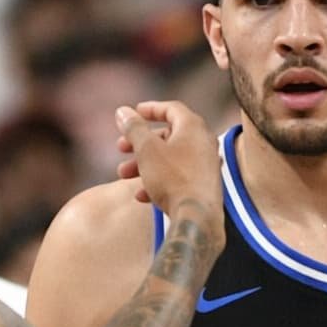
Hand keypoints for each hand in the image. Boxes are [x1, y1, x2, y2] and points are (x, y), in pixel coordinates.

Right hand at [115, 101, 221, 219]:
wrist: (198, 218)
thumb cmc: (173, 178)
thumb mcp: (146, 149)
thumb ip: (133, 128)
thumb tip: (122, 111)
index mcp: (193, 127)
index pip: (171, 109)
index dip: (150, 109)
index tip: (133, 112)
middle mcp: (204, 143)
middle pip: (168, 136)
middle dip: (140, 142)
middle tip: (120, 148)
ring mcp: (206, 166)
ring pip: (170, 159)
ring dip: (144, 164)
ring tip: (124, 175)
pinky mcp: (204, 186)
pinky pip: (178, 178)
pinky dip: (159, 182)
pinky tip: (141, 196)